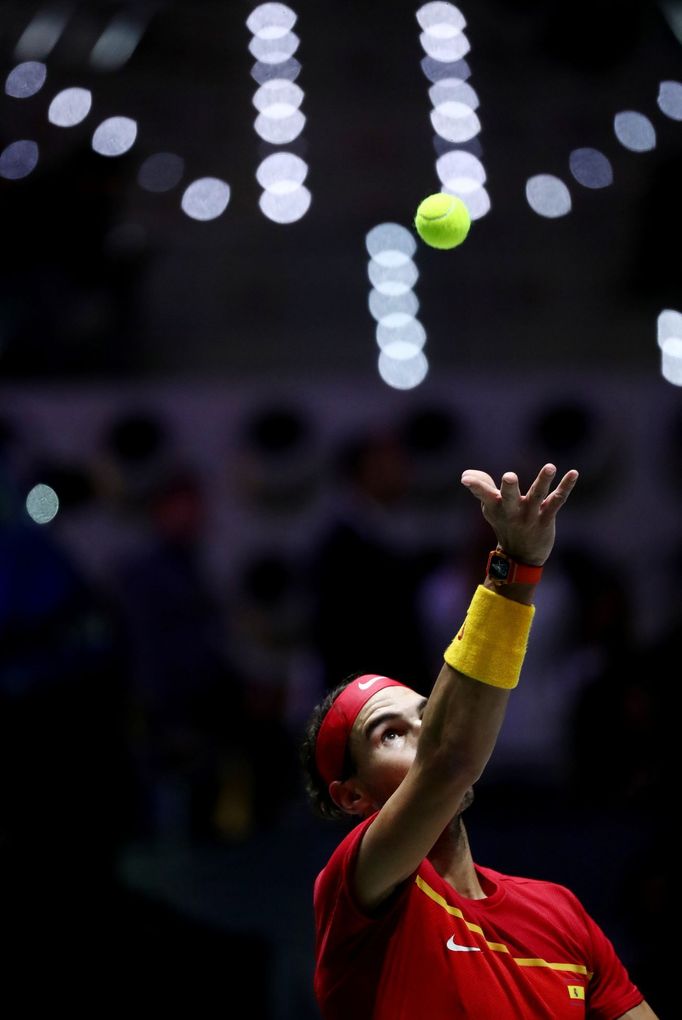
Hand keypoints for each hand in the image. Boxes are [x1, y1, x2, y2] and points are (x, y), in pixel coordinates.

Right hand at [461, 463, 578, 565]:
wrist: (521, 556)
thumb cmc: (504, 524)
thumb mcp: (490, 507)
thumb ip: (482, 487)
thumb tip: (466, 474)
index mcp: (496, 507)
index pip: (483, 494)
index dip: (475, 486)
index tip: (465, 479)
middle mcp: (512, 511)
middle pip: (509, 497)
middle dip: (509, 487)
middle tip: (509, 477)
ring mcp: (530, 515)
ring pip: (537, 495)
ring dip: (543, 480)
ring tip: (550, 466)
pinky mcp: (546, 518)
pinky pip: (557, 500)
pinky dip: (565, 486)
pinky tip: (573, 473)